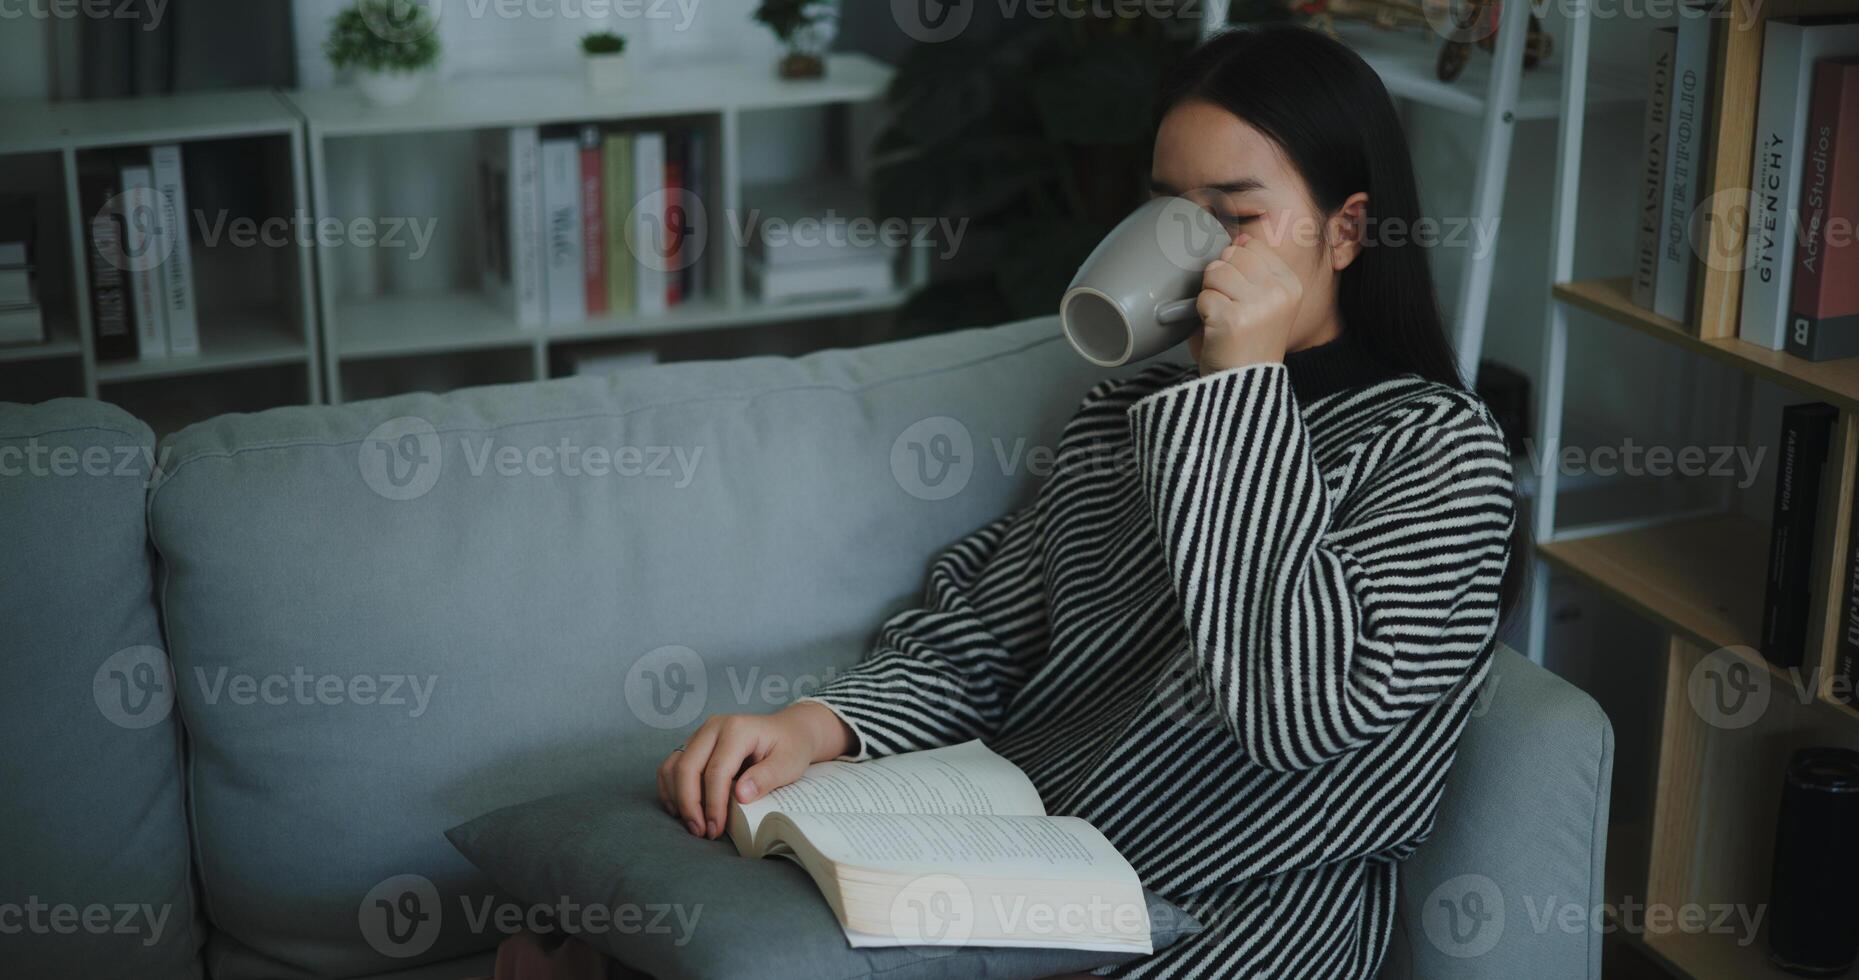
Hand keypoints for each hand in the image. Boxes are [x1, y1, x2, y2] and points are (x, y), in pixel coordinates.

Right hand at [656, 701, 851, 838]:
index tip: (716, 829)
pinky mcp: (694, 744)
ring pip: (673, 766)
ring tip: (692, 824)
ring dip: (677, 798)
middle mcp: (713, 727)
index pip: (716, 770)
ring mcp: (701, 734)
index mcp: (737, 729)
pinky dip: (669, 789)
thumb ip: (766, 777)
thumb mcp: (789, 763)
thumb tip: (740, 795)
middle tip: (700, 832)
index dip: (713, 803)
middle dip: (690, 804)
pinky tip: (679, 810)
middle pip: (687, 767)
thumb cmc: (791, 747)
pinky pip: (671, 766)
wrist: (788, 730)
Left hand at [1189, 233, 1303, 374]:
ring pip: (1214, 272)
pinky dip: (1201, 314)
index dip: (1235, 266)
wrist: (1242, 387)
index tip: (1239, 293)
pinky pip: (1202, 297)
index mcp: (1290, 285)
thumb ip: (1254, 270)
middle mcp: (1278, 292)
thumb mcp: (1264, 303)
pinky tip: (1216, 331)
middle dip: (1220, 280)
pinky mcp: (1232, 318)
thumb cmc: (1247, 346)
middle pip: (1230, 255)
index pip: (1252, 247)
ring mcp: (1257, 304)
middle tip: (1229, 309)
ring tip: (1222, 320)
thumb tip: (1239, 237)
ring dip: (1210, 296)